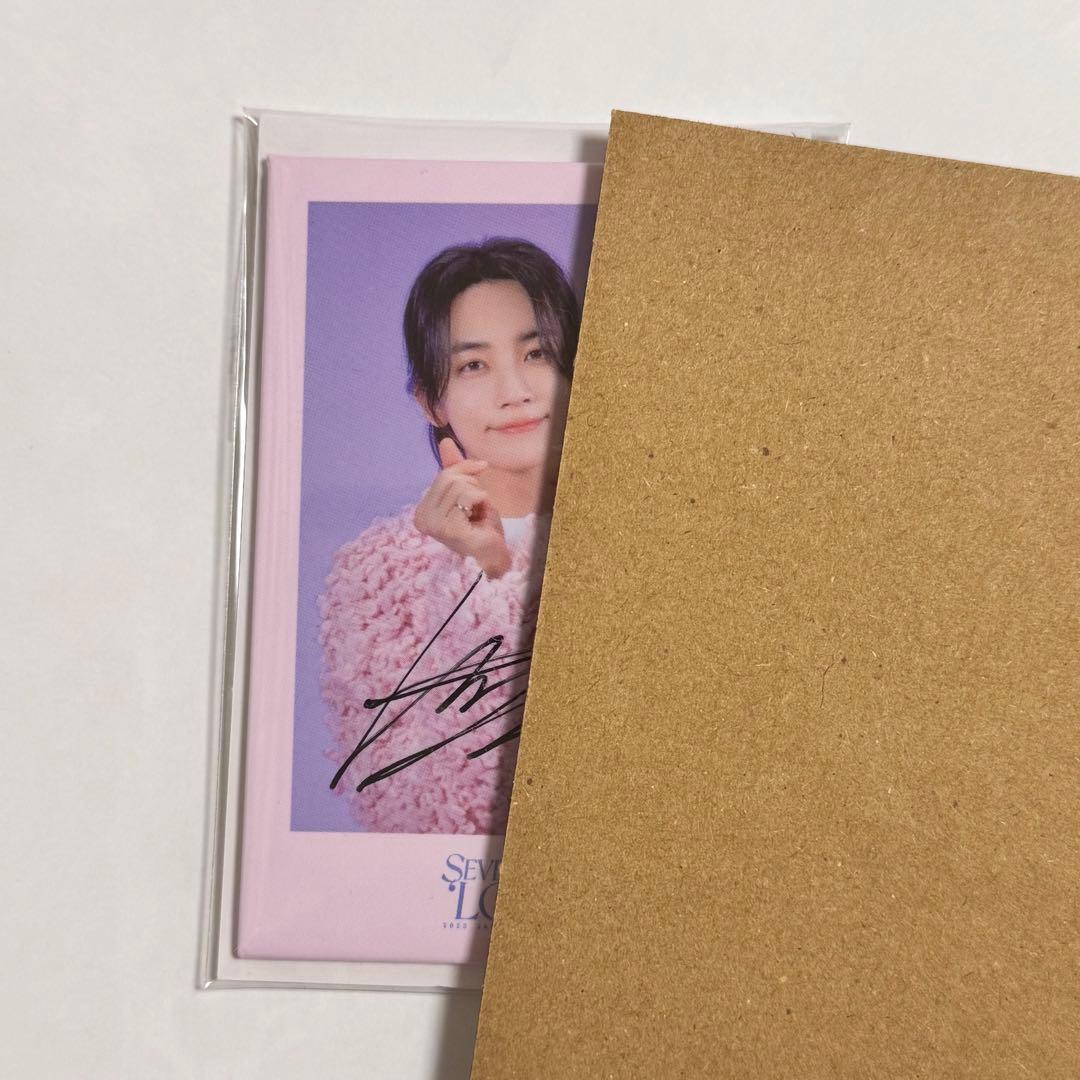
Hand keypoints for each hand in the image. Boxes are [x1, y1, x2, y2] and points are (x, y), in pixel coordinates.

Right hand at [413, 438, 512, 578]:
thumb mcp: (467, 493)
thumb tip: (445, 441)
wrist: (495, 555)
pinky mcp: (449, 528)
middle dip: (473, 486)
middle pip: (450, 477)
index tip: (480, 475)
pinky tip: (480, 519)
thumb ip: (455, 469)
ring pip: (460, 485)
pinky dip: (481, 502)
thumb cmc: (481, 528)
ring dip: (478, 495)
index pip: (442, 475)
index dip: (465, 470)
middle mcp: (422, 519)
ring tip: (479, 514)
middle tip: (479, 507)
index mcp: (422, 512)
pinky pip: (468, 496)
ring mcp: (434, 525)